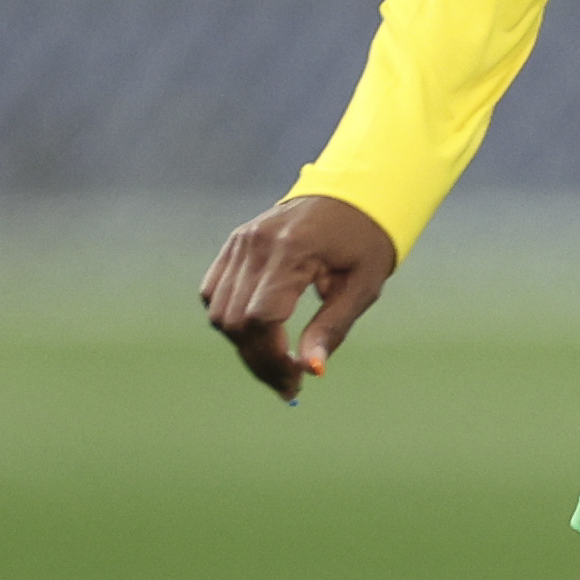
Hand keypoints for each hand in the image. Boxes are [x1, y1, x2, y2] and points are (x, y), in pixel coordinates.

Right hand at [198, 192, 398, 401]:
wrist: (353, 196)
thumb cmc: (365, 242)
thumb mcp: (363, 287)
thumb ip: (333, 328)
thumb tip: (312, 370)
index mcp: (294, 250)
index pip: (262, 317)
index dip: (273, 358)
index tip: (296, 382)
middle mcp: (258, 243)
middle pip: (236, 321)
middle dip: (259, 361)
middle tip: (287, 384)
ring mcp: (241, 242)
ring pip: (219, 312)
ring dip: (243, 346)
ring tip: (277, 363)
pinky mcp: (234, 244)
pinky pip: (214, 293)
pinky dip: (230, 320)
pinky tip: (260, 333)